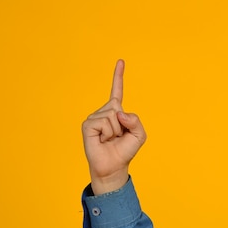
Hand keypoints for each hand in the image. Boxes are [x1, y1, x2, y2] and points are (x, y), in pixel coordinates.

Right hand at [82, 60, 145, 194]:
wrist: (114, 166)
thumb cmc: (125, 151)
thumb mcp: (140, 135)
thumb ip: (136, 120)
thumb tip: (118, 113)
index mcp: (116, 112)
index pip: (117, 91)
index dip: (118, 76)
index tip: (121, 61)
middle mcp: (104, 112)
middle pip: (118, 107)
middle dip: (124, 124)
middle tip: (117, 137)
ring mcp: (94, 118)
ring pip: (112, 116)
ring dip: (116, 131)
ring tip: (110, 139)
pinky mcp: (87, 125)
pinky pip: (104, 123)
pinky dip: (108, 133)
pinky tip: (102, 140)